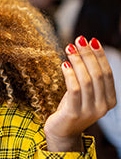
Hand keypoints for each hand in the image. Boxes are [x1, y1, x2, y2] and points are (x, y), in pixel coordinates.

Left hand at [44, 36, 115, 151]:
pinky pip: (74, 90)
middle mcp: (103, 106)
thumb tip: (86, 47)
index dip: (100, 55)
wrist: (61, 131)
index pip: (107, 73)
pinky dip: (70, 74)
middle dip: (88, 55)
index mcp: (109, 100)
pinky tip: (64, 64)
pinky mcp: (74, 113)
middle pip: (98, 74)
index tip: (91, 40)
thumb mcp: (84, 92)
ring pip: (86, 81)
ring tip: (69, 48)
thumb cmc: (71, 107)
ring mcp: (89, 111)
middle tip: (78, 39)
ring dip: (78, 61)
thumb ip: (88, 76)